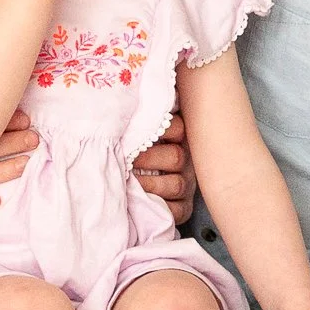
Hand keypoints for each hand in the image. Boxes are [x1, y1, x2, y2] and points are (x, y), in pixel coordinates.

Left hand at [132, 112, 197, 226]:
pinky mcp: (184, 207)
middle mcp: (186, 159)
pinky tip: (144, 204)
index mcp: (176, 136)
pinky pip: (178, 211)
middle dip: (149, 160)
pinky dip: (161, 209)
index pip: (176, 128)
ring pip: (177, 184)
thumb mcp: (134, 130)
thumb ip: (136, 119)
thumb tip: (123, 99)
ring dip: (151, 185)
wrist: (130, 186)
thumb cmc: (130, 149)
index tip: (138, 134)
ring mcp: (186, 183)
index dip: (161, 129)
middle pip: (177, 157)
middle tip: (128, 161)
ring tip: (130, 183)